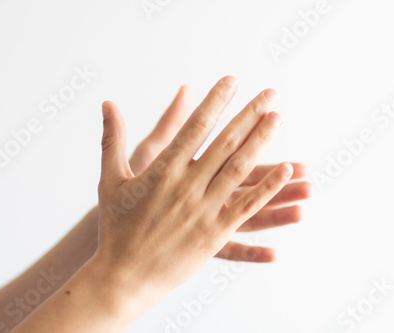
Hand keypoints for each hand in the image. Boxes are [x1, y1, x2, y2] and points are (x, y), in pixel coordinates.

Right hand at [94, 76, 296, 316]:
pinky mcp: (215, 235)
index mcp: (163, 171)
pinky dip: (267, 189)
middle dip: (250, 115)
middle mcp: (187, 187)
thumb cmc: (115, 225)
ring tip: (280, 120)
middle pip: (225, 144)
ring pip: (241, 172)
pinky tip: (285, 172)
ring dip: (263, 144)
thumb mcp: (110, 178)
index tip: (232, 81)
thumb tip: (107, 104)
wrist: (123, 275)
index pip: (195, 128)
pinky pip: (246, 209)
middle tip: (270, 94)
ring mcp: (204, 211)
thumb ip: (112, 138)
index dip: (215, 102)